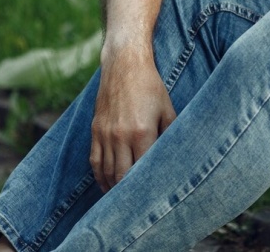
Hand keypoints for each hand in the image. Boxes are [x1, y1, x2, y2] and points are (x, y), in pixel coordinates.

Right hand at [89, 46, 176, 191]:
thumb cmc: (151, 86)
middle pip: (122, 176)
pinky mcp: (95, 130)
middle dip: (128, 193)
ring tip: (120, 200)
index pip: (142, 169)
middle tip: (136, 206)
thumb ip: (171, 133)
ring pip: (106, 171)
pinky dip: (100, 176)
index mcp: (142, 132)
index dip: (146, 185)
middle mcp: (120, 136)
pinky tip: (106, 184)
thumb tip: (174, 155)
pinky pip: (94, 160)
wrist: (124, 64)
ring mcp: (105, 134)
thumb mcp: (168, 109)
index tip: (152, 197)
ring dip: (112, 188)